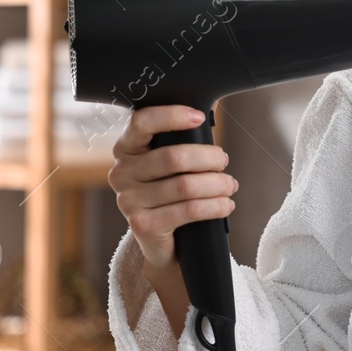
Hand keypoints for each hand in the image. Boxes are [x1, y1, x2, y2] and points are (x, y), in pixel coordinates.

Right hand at [108, 105, 237, 270]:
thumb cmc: (171, 190)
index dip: (172, 116)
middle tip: (223, 160)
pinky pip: (188, 210)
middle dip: (208, 157)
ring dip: (216, 184)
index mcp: (126, 148)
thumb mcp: (170, 163)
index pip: (141, 122)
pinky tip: (225, 204)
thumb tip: (207, 109)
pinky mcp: (143, 225)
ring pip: (185, 185)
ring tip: (229, 185)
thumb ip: (180, 139)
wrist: (162, 241)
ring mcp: (129, 201)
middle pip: (172, 157)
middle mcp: (121, 173)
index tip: (199, 117)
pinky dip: (214, 206)